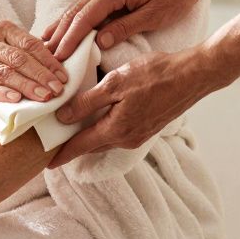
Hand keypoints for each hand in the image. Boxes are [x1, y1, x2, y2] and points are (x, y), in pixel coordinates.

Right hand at [0, 20, 68, 103]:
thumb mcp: (6, 47)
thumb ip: (28, 52)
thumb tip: (62, 66)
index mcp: (2, 30)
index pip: (30, 44)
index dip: (49, 61)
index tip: (63, 77)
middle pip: (19, 58)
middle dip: (41, 75)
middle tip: (57, 90)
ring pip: (5, 73)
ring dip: (27, 86)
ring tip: (44, 97)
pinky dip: (2, 93)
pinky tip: (16, 99)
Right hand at [42, 0, 210, 59]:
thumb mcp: (155, 16)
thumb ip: (125, 28)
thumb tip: (100, 43)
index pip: (85, 18)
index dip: (70, 39)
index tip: (59, 57)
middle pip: (74, 12)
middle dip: (58, 35)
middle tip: (44, 57)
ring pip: (74, 8)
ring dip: (59, 28)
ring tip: (44, 48)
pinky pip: (82, 7)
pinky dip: (69, 21)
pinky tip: (59, 32)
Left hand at [46, 48, 224, 168]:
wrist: (193, 75)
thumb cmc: (155, 75)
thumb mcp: (115, 83)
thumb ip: (87, 102)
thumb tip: (62, 118)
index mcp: (116, 130)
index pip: (80, 146)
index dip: (62, 154)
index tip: (46, 163)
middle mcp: (127, 138)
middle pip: (92, 146)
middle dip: (73, 146)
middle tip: (53, 144)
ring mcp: (139, 135)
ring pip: (105, 139)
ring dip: (88, 137)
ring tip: (71, 130)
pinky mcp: (147, 127)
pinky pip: (118, 133)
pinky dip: (103, 128)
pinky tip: (98, 117)